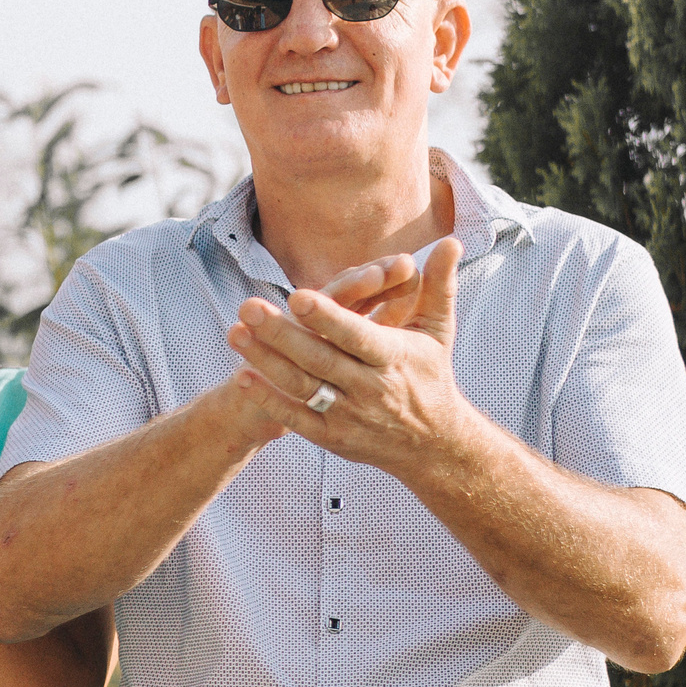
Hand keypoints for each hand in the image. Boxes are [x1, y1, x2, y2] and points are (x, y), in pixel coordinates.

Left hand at [223, 237, 467, 464]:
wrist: (432, 444)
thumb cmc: (431, 374)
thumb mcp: (437, 330)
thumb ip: (439, 286)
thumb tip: (451, 242)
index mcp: (394, 357)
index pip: (357, 336)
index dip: (328, 318)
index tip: (297, 296)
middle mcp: (370, 388)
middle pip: (319, 359)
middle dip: (281, 334)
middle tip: (247, 306)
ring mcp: (350, 416)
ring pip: (302, 387)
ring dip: (265, 362)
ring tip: (234, 333)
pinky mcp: (333, 438)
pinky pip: (297, 418)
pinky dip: (269, 400)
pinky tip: (241, 376)